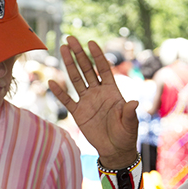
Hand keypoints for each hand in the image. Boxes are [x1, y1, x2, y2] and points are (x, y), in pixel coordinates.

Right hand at [49, 36, 138, 167]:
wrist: (115, 150)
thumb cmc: (126, 135)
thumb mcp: (130, 123)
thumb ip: (129, 112)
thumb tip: (134, 102)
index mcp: (112, 91)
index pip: (104, 69)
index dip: (98, 56)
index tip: (91, 42)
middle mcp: (98, 93)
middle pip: (87, 69)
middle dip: (79, 54)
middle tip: (70, 39)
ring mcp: (87, 101)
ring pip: (76, 80)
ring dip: (69, 65)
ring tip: (62, 49)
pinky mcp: (79, 113)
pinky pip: (67, 101)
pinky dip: (60, 93)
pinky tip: (52, 82)